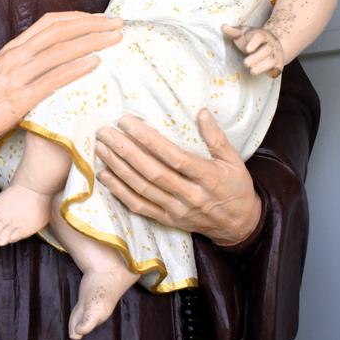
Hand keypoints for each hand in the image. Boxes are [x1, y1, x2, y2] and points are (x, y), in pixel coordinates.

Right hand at [0, 12, 122, 154]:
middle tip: (118, 24)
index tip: (101, 18)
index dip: (79, 17)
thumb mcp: (2, 71)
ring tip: (114, 39)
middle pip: (60, 31)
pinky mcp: (18, 98)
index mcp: (14, 47)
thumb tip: (52, 57)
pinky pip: (51, 79)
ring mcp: (17, 75)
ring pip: (59, 50)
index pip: (50, 22)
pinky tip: (94, 64)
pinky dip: (75, 68)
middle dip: (92, 25)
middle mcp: (17, 55)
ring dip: (90, 42)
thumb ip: (25, 61)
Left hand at [95, 110, 261, 246]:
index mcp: (207, 177)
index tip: (127, 122)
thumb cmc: (236, 187)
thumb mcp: (234, 160)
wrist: (239, 226)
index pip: (173, 157)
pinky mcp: (167, 221)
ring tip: (100, 148)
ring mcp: (176, 210)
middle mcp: (189, 195)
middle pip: (152, 172)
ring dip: (118, 168)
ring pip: (142, 189)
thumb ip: (216, 137)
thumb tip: (201, 112)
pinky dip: (120, 192)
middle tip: (105, 132)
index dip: (148, 139)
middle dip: (125, 151)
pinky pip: (140, 207)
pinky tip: (105, 176)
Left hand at [222, 24, 283, 77]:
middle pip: (266, 50)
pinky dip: (274, 72)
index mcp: (261, 35)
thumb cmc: (251, 38)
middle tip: (245, 63)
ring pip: (273, 60)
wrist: (271, 43)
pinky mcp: (278, 64)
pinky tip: (269, 74)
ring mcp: (275, 54)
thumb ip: (233, 32)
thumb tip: (223, 27)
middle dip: (256, 58)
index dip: (254, 43)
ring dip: (263, 67)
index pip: (259, 37)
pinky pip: (278, 68)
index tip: (247, 49)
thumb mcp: (243, 33)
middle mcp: (270, 44)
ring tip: (252, 71)